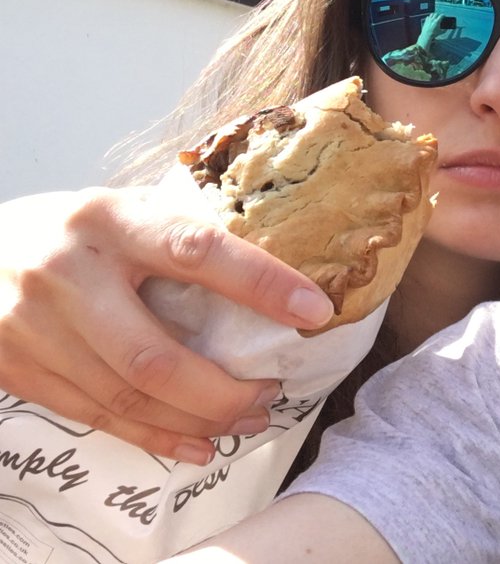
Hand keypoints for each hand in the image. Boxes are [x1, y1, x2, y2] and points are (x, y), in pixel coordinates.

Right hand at [0, 187, 333, 462]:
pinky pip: (96, 416)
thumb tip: (273, 272)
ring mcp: (33, 327)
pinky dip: (153, 435)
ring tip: (247, 419)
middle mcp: (66, 273)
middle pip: (155, 356)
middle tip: (271, 393)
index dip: (261, 284)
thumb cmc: (68, 229)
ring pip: (127, 397)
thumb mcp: (120, 211)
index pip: (196, 250)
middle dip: (224, 390)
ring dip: (197, 420)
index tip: (314, 311)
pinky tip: (196, 442)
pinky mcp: (16, 369)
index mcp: (109, 220)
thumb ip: (176, 235)